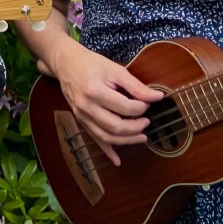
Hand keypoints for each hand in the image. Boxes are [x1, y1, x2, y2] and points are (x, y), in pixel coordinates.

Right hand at [49, 41, 163, 165]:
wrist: (65, 63)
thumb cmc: (90, 63)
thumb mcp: (114, 69)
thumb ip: (135, 86)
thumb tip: (157, 97)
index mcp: (95, 91)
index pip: (124, 107)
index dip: (141, 108)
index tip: (148, 103)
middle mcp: (86, 106)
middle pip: (115, 126)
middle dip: (136, 128)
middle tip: (147, 122)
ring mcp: (81, 115)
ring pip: (106, 136)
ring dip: (126, 141)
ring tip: (142, 137)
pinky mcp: (80, 120)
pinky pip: (94, 139)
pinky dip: (107, 151)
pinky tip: (117, 160)